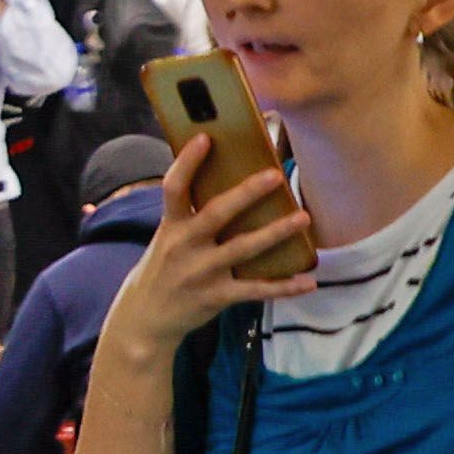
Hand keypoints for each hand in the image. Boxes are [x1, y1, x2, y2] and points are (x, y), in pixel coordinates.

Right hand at [108, 131, 318, 354]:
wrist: (145, 315)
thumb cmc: (165, 266)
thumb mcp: (167, 237)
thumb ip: (191, 214)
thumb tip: (225, 180)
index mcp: (171, 225)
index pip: (174, 188)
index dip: (187, 162)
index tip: (205, 137)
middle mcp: (184, 246)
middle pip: (216, 214)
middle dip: (246, 194)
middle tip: (275, 176)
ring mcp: (201, 272)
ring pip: (243, 249)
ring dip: (275, 233)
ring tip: (303, 218)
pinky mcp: (216, 296)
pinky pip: (255, 290)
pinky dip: (283, 287)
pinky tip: (308, 282)